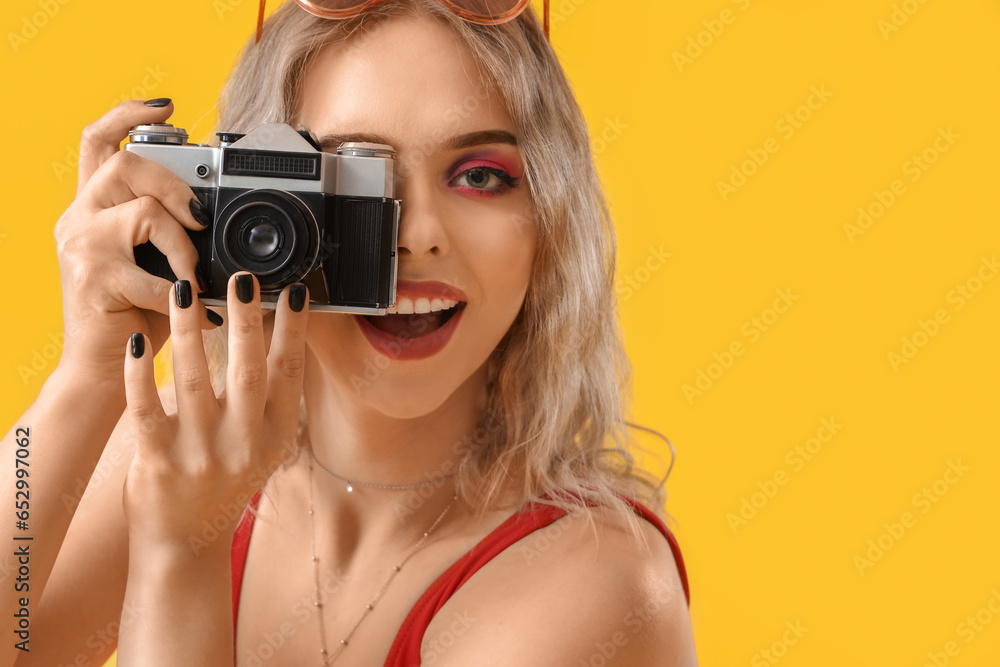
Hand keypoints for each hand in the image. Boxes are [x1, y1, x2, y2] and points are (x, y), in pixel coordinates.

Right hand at [54, 100, 217, 384]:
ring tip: (194, 274)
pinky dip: (186, 295)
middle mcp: (78, 220)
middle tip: (199, 215)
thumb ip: (172, 234)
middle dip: (172, 183)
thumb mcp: (156, 264)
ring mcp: (81, 249)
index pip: (97, 142)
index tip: (167, 107)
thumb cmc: (136, 317)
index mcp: (92, 210)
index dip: (129, 116)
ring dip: (183, 244)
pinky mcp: (94, 281)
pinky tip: (200, 311)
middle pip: (122, 165)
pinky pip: (154, 276)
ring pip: (142, 213)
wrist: (103, 372)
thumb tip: (219, 216)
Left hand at [121, 274, 308, 550]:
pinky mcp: (159, 462)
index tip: (296, 292)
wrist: (185, 542)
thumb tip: (278, 340)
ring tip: (185, 290)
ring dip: (189, 330)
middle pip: (249, 371)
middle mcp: (243, 445)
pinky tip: (137, 342)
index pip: (289, 374)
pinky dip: (141, 373)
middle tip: (243, 279)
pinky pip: (147, 408)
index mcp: (274, 438)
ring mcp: (200, 455)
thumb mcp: (261, 449)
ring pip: (195, 379)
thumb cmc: (224, 485)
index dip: (294, 331)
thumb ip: (269, 403)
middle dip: (247, 321)